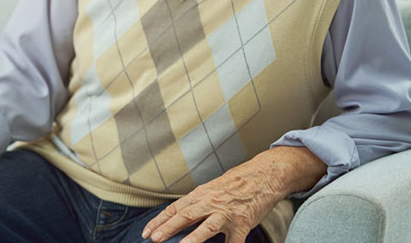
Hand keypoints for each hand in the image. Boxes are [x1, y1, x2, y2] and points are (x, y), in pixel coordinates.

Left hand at [142, 146, 325, 242]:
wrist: (264, 174)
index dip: (159, 221)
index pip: (175, 208)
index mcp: (201, 194)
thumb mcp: (212, 188)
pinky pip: (235, 241)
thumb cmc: (237, 183)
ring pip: (207, 227)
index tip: (147, 231)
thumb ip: (198, 202)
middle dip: (167, 228)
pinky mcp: (243, 222)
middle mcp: (211, 202)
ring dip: (193, 239)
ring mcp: (227, 213)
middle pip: (185, 216)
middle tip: (153, 238)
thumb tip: (180, 215)